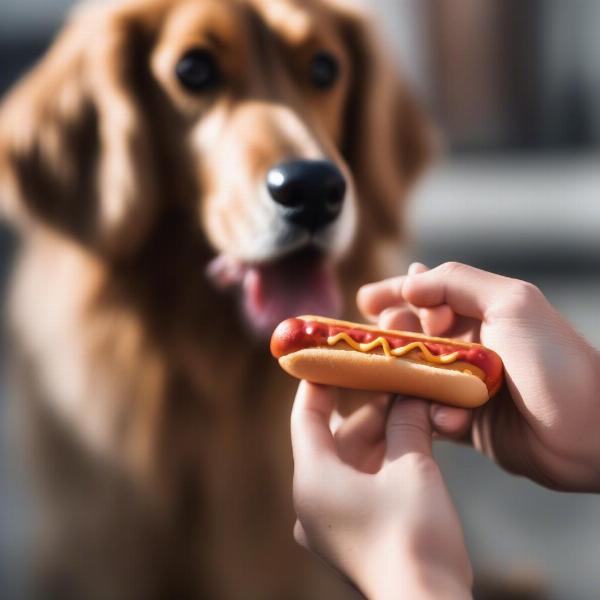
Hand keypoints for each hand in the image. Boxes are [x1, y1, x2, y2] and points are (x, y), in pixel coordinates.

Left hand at [291, 382, 471, 598]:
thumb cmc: (415, 535)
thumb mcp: (413, 468)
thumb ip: (406, 423)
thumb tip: (410, 393)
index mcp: (312, 479)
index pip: (306, 416)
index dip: (318, 382)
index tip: (332, 357)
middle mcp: (311, 500)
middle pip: (334, 438)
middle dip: (366, 409)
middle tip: (395, 382)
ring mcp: (330, 522)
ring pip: (350, 462)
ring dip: (380, 435)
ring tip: (410, 409)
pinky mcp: (350, 537)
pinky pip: (360, 484)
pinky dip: (382, 462)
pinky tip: (409, 443)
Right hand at [358, 262, 599, 491]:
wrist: (593, 436)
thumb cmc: (553, 362)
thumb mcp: (511, 303)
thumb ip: (457, 283)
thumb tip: (409, 279)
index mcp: (482, 312)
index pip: (427, 296)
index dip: (394, 296)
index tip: (364, 302)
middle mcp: (471, 345)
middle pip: (413, 335)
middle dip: (393, 337)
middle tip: (378, 343)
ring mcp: (467, 385)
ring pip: (415, 376)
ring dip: (406, 379)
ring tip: (400, 382)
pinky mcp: (468, 422)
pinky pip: (431, 414)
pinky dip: (432, 415)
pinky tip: (446, 420)